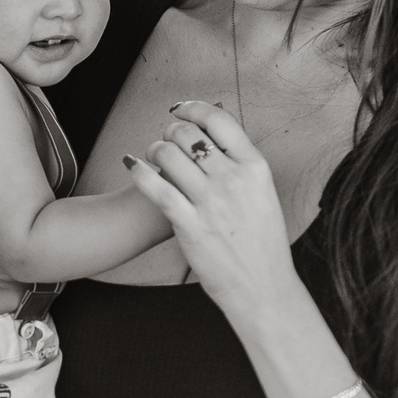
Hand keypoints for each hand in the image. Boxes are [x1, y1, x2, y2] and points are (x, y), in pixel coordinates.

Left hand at [121, 100, 298, 317]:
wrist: (264, 288)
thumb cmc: (263, 245)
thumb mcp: (264, 196)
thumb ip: (242, 168)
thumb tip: (216, 142)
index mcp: (256, 168)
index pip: (220, 121)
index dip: (194, 108)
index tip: (181, 110)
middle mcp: (234, 180)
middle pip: (189, 134)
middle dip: (170, 131)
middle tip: (165, 139)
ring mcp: (211, 202)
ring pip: (169, 154)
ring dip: (155, 149)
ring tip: (152, 157)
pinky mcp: (190, 225)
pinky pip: (156, 187)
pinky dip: (140, 171)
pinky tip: (132, 166)